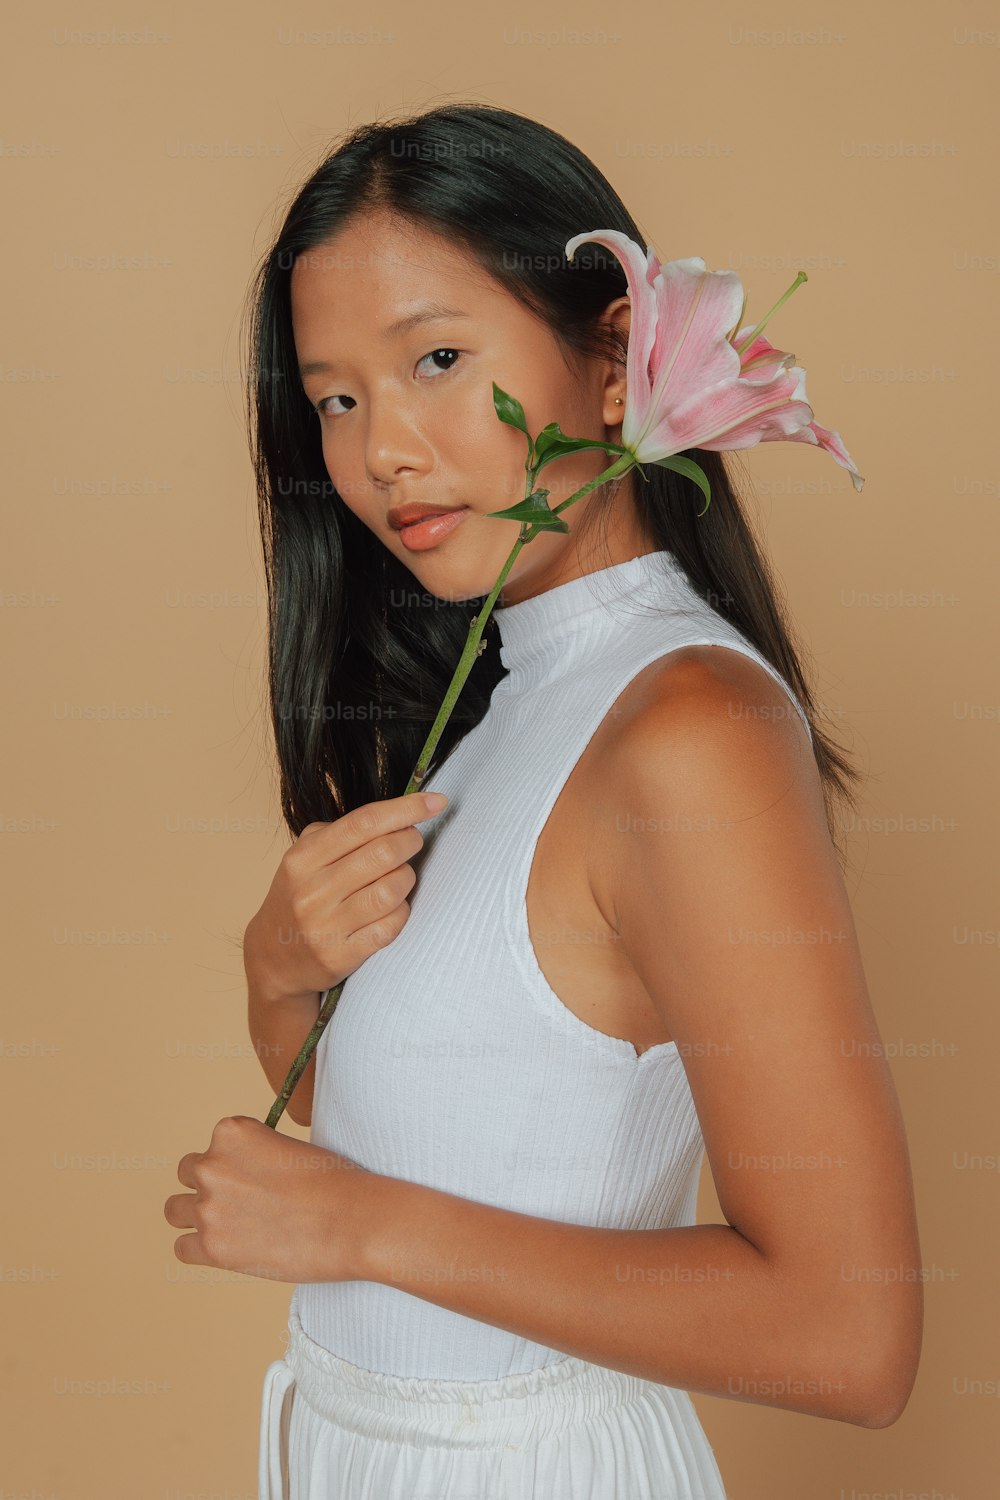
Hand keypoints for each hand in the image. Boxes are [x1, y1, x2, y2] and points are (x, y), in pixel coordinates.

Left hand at [163, 1115, 377, 1283]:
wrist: (353, 1222)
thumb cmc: (333, 1182)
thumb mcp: (288, 1148)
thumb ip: (255, 1156)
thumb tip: (240, 1179)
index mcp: (232, 1131)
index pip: (213, 1145)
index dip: (233, 1163)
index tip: (257, 1178)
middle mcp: (212, 1164)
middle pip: (188, 1172)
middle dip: (210, 1186)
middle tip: (242, 1203)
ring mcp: (208, 1207)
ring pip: (175, 1210)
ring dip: (197, 1216)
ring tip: (230, 1226)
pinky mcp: (212, 1248)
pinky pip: (182, 1248)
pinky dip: (201, 1250)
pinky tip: (229, 1249)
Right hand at [244, 789, 444, 1003]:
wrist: (274, 958)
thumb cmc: (299, 898)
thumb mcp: (303, 859)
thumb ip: (339, 833)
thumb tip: (396, 813)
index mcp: (302, 859)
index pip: (362, 823)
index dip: (405, 809)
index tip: (435, 801)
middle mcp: (312, 891)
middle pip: (383, 853)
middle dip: (410, 841)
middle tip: (413, 840)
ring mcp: (326, 926)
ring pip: (391, 890)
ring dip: (407, 878)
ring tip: (401, 876)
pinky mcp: (341, 955)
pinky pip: (390, 927)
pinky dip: (402, 912)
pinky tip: (395, 907)